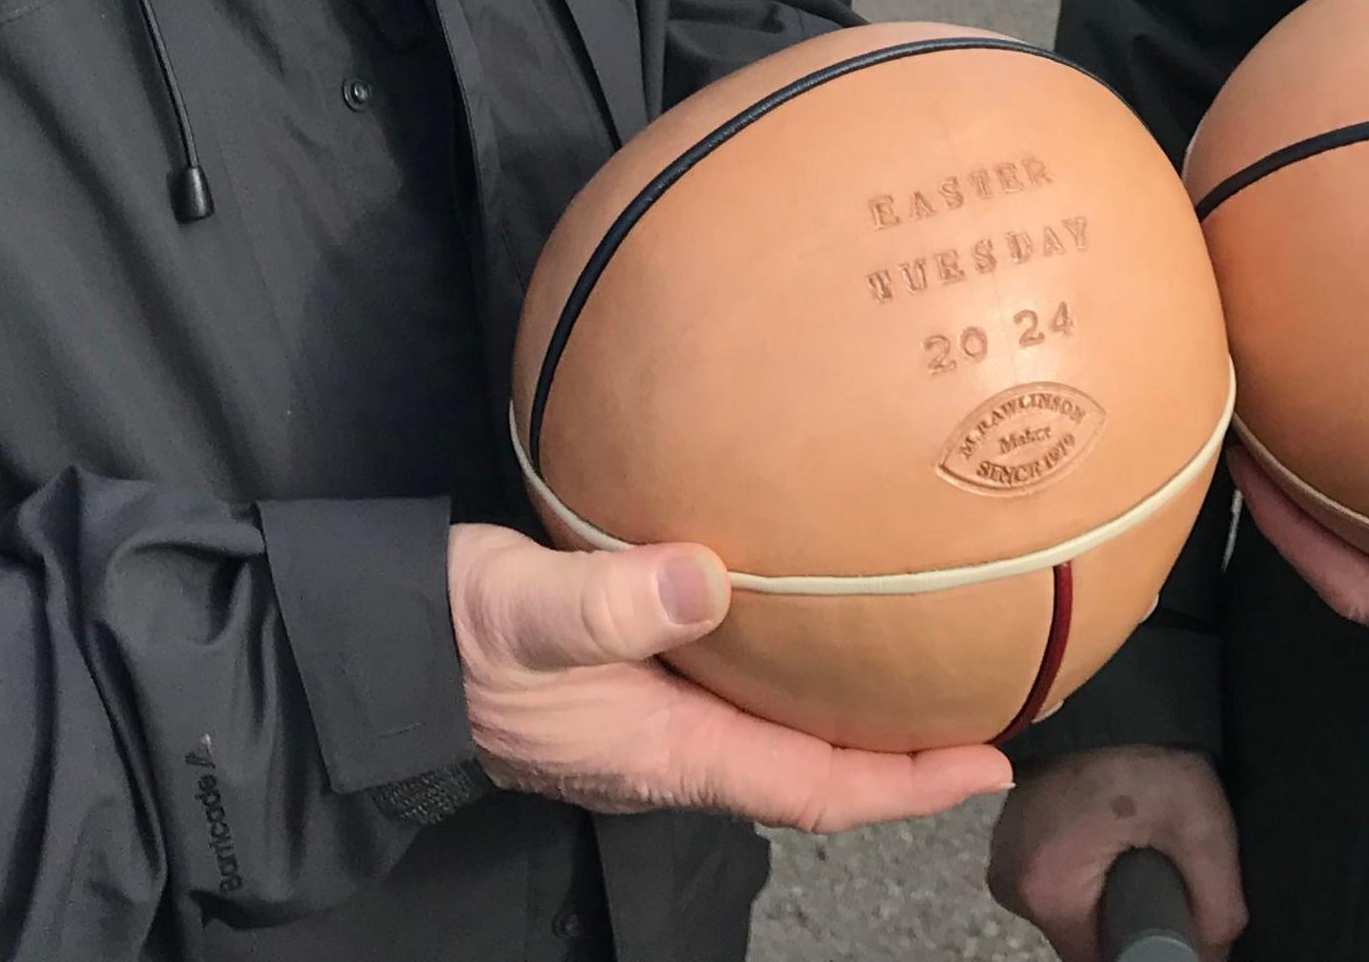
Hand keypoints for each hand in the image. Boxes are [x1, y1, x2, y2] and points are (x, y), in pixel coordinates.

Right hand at [446, 524, 1011, 832]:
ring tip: (932, 659)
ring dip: (857, 704)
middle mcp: (676, 747)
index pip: (812, 789)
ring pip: (782, 726)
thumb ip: (606, 603)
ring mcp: (656, 715)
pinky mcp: (637, 673)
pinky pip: (744, 680)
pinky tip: (824, 605)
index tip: (991, 762)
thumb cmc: (450, 634)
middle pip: (816, 766)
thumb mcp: (522, 612)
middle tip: (991, 703)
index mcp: (667, 753)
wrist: (377, 644)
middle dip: (905, 750)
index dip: (906, 784)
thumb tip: (703, 581)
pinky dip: (800, 659)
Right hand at [988, 746, 1245, 961]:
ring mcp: (1005, 852)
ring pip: (1072, 903)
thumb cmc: (1148, 746)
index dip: (1141, 946)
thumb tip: (1213, 955)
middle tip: (1161, 870)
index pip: (1099, 958)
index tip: (1170, 913)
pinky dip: (1091, 864)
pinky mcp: (1014, 829)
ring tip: (1141, 845)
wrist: (1112, 678)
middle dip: (1126, 914)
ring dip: (1108, 889)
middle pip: (1083, 934)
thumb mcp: (1200, 826)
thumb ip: (1216, 904)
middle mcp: (1010, 879)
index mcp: (1043, 889)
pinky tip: (1117, 834)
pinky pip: (1059, 872)